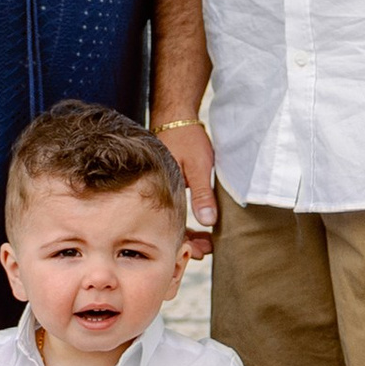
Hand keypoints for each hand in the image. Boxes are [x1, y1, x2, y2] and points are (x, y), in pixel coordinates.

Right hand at [156, 120, 217, 242]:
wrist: (177, 114)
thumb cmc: (186, 136)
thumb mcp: (199, 166)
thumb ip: (202, 194)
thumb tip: (207, 222)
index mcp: (161, 190)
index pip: (169, 224)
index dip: (185, 240)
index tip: (201, 251)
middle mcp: (157, 191)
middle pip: (169, 223)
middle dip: (187, 239)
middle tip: (206, 250)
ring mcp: (161, 188)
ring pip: (172, 216)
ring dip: (188, 229)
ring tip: (205, 240)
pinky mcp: (168, 184)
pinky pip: (174, 206)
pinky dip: (185, 216)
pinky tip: (198, 221)